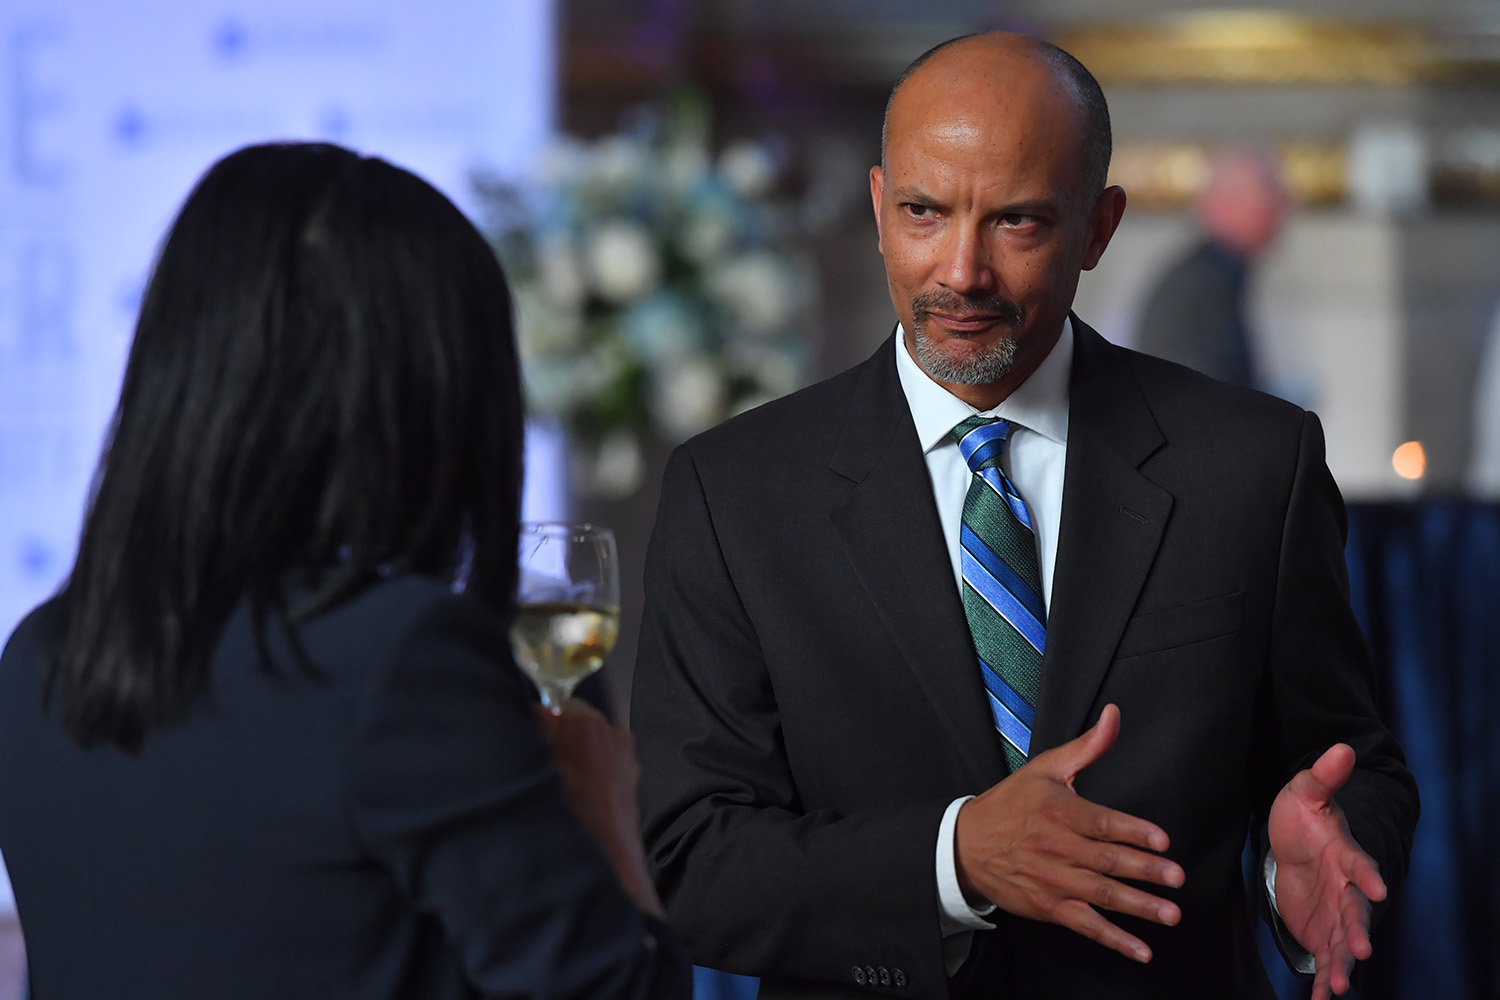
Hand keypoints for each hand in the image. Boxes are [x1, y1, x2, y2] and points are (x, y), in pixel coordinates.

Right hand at [535, 699, 663, 917]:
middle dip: (565, 737)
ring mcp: (628, 754)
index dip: (547, 719)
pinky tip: (585, 793)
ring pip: (596, 743)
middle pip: (582, 723)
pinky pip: (609, 762)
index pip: (563, 704)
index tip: (537, 737)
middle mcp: (615, 731)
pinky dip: (597, 770)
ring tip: (566, 782)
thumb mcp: (545, 768)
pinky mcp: (634, 774)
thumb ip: (543, 732)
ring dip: (581, 755)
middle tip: (548, 763)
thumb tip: (537, 709)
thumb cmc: (571, 807)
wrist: (608, 851)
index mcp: (590, 724)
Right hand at [954, 704, 1184, 962]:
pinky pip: (1085, 924)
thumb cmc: (1010, 803)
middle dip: (1145, 871)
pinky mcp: (1048, 905)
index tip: (1162, 841)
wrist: (965, 844)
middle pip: (1106, 860)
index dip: (1134, 832)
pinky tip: (1140, 949)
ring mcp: (1052, 880)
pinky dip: (1113, 939)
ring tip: (1169, 913)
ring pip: (1101, 894)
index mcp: (1058, 810)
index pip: (1102, 823)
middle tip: (1176, 878)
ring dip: (1137, 906)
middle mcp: (1056, 847)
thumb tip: (1113, 715)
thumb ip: (1088, 746)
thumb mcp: (1046, 767)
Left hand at [1268, 744, 1386, 999]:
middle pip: (1354, 910)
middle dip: (1357, 929)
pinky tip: (1323, 999)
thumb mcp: (1305, 792)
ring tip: (1338, 986)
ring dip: (1342, 963)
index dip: (1366, 875)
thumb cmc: (1302, 817)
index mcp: (1344, 854)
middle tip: (1360, 948)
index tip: (1374, 888)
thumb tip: (1342, 747)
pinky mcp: (1323, 931)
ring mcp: (1337, 912)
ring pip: (1343, 941)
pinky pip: (1326, 958)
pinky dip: (1325, 978)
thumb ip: (1322, 777)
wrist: (1294, 843)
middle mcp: (1347, 887)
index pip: (1358, 864)